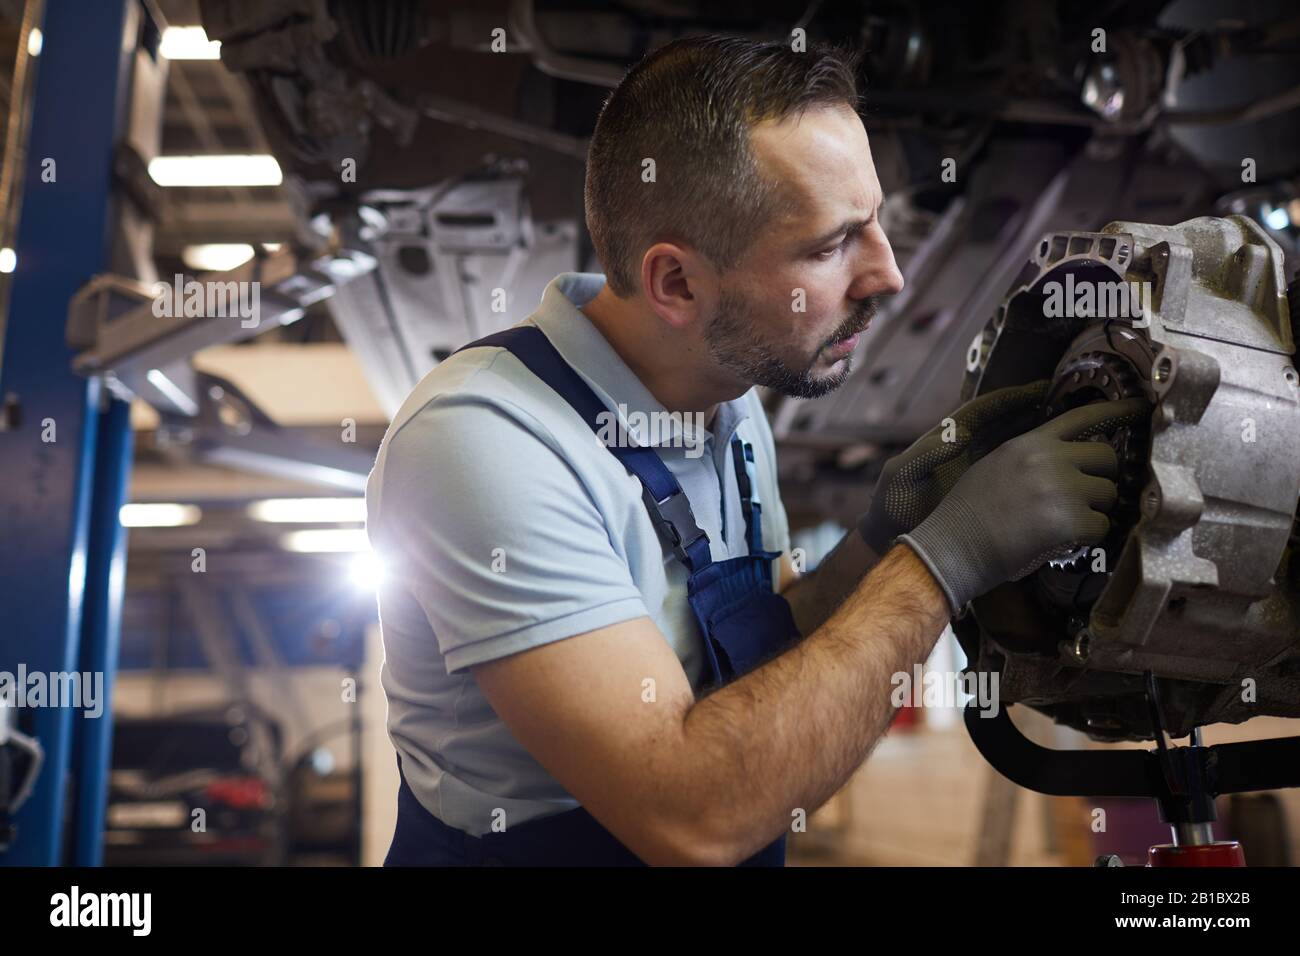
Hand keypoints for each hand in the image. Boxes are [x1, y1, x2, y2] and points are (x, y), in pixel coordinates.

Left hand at [857, 381, 1049, 555]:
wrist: (895, 537)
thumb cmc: (892, 505)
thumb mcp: (900, 477)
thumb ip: (924, 454)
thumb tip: (959, 434)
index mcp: (946, 439)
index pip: (984, 410)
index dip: (1011, 398)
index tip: (1040, 389)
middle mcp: (965, 450)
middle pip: (1005, 423)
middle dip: (1035, 412)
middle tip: (1068, 406)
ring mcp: (976, 470)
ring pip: (1013, 446)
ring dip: (1040, 437)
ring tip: (1073, 432)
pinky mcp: (983, 491)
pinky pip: (1012, 474)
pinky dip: (1033, 468)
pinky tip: (1057, 470)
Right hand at [897, 397, 1149, 613]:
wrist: (953, 546)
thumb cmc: (968, 512)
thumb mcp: (996, 465)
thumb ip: (1032, 455)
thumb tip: (1068, 456)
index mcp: (1030, 443)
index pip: (1083, 417)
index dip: (1117, 411)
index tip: (1140, 406)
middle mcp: (1049, 459)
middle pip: (1107, 457)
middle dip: (1101, 479)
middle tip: (1080, 498)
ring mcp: (1061, 489)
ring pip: (1109, 494)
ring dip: (1094, 511)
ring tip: (1062, 523)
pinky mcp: (1070, 521)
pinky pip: (1102, 526)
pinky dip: (1087, 538)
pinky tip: (1061, 541)